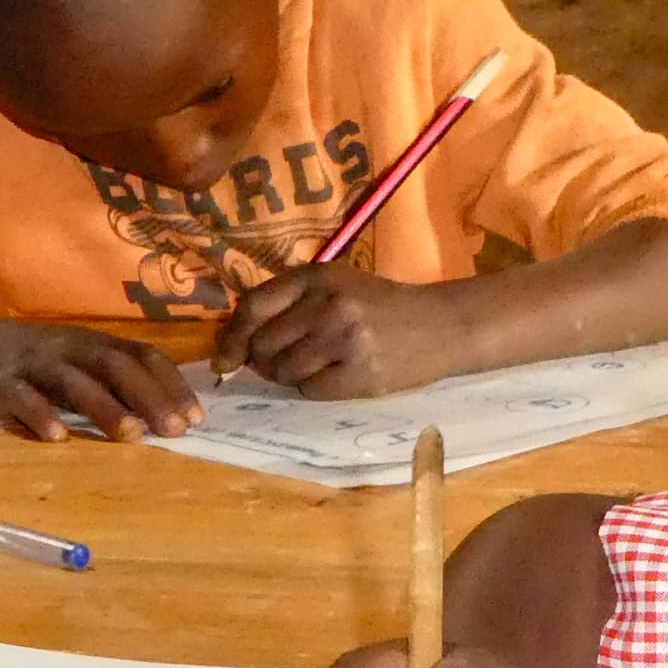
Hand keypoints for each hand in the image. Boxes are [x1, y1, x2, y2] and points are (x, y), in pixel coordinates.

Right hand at [0, 305, 202, 441]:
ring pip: (74, 382)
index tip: (196, 417)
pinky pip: (21, 398)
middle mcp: (69, 348)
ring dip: (105, 408)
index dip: (170, 384)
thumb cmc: (37, 358)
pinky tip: (58, 437)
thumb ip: (116, 379)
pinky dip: (40, 415)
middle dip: (148, 397)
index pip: (142, 356)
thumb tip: (169, 410)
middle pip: (114, 367)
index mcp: (94, 342)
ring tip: (132, 436)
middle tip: (175, 430)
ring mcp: (34, 364)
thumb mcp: (79, 359)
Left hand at [213, 266, 477, 395]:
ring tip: (317, 366)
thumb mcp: (337, 286)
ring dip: (289, 376)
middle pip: (263, 344)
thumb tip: (236, 342)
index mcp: (316, 277)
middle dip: (263, 361)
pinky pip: (310, 390)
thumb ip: (290, 302)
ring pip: (283, 371)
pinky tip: (339, 376)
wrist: (443, 325)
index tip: (224, 359)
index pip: (253, 307)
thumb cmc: (382, 306)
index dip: (231, 337)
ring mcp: (345, 339)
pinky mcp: (360, 373)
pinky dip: (316, 388)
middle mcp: (328, 304)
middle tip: (283, 362)